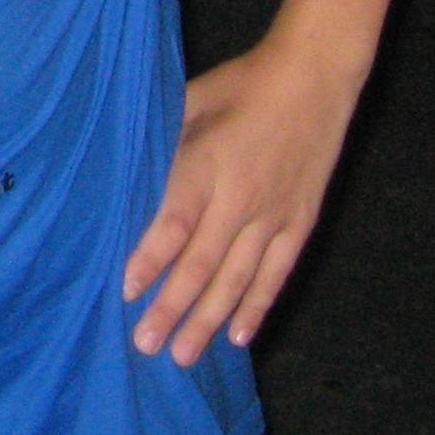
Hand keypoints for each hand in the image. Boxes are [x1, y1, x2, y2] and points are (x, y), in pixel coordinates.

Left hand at [121, 36, 361, 365]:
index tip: (127, 292)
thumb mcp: (189, 101)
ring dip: (209, 320)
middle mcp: (241, 197)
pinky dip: (258, 307)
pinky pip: (277, 274)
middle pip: (202, 264)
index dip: (150, 260)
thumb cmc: (240, 86)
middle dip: (172, 308)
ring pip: (238, 279)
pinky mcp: (301, 222)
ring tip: (184, 356)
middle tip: (146, 344)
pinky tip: (239, 337)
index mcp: (207, 163)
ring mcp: (275, 214)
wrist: (313, 78)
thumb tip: (121, 172)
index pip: (173, 224)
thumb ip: (160, 142)